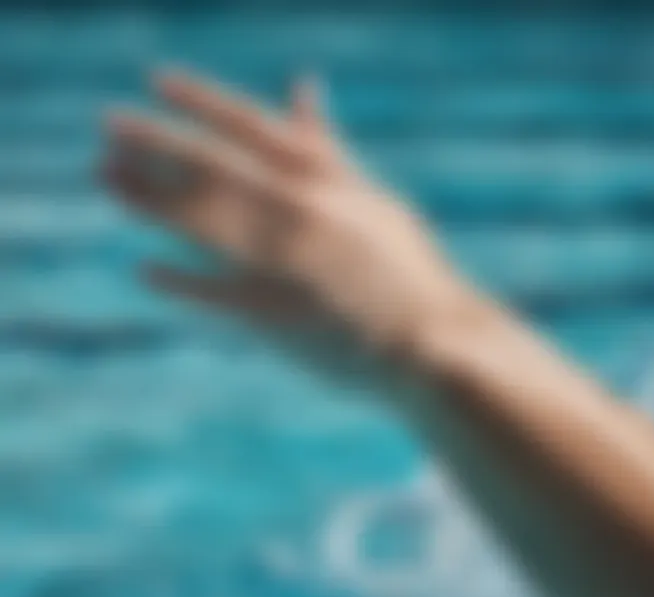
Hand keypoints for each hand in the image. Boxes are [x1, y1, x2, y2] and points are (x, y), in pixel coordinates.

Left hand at [103, 71, 475, 365]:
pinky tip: (145, 269)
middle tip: (108, 129)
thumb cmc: (409, 270)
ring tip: (106, 179)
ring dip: (147, 199)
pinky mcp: (272, 316)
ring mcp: (282, 265)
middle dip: (154, 144)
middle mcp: (298, 215)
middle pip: (211, 170)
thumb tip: (301, 84)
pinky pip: (211, 293)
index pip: (251, 128)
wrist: (431, 341)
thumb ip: (329, 148)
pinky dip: (177, 280)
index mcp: (328, 184)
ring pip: (199, 222)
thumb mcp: (375, 199)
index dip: (200, 102)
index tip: (155, 82)